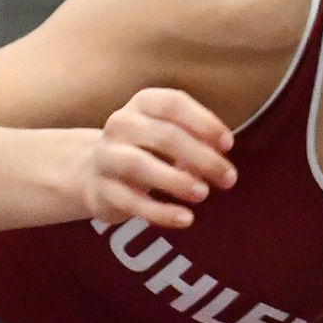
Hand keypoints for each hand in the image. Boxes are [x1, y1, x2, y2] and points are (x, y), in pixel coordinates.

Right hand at [80, 87, 236, 228]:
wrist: (93, 172)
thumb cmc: (147, 149)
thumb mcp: (170, 136)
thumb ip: (196, 144)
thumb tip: (218, 164)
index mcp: (143, 104)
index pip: (173, 104)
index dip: (204, 123)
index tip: (229, 144)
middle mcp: (122, 124)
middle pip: (164, 136)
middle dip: (202, 157)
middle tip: (229, 178)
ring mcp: (107, 157)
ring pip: (139, 165)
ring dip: (176, 180)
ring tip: (203, 194)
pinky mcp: (102, 191)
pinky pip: (132, 202)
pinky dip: (161, 212)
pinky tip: (186, 219)